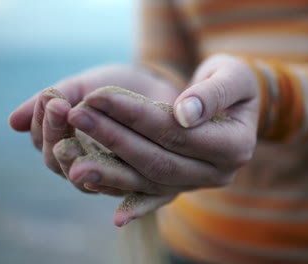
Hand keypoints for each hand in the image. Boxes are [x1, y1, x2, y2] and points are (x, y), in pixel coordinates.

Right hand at [8, 64, 181, 192]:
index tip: (52, 97)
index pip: (44, 141)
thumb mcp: (84, 87)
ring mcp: (108, 178)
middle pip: (58, 163)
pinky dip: (113, 192)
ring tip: (72, 141)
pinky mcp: (137, 186)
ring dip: (76, 161)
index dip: (43, 120)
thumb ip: (54, 101)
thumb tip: (12, 123)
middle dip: (56, 134)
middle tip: (60, 108)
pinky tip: (105, 185)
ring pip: (83, 180)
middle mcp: (84, 165)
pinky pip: (123, 193)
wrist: (158, 89)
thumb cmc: (116, 89)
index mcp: (67, 143)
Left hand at [65, 54, 259, 224]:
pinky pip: (153, 197)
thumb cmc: (234, 82)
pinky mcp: (183, 186)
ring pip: (150, 181)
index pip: (177, 132)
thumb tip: (183, 114)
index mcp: (235, 145)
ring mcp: (199, 183)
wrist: (237, 104)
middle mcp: (219, 172)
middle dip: (115, 138)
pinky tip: (106, 208)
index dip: (138, 116)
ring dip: (110, 170)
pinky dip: (130, 204)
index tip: (100, 97)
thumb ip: (212, 94)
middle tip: (77, 117)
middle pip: (159, 160)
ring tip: (70, 159)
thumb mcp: (231, 76)